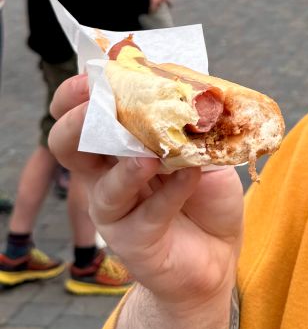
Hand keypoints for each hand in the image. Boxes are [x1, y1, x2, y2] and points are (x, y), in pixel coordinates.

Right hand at [48, 76, 244, 312]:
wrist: (218, 252)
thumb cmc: (203, 195)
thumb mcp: (204, 150)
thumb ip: (193, 126)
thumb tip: (195, 92)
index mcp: (116, 148)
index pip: (78, 116)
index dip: (76, 95)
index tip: (93, 76)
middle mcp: (105, 178)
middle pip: (68, 147)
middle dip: (79, 122)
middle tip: (100, 105)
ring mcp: (116, 212)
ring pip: (103, 188)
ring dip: (127, 165)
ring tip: (150, 155)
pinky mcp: (135, 242)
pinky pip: (148, 214)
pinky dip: (171, 192)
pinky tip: (190, 175)